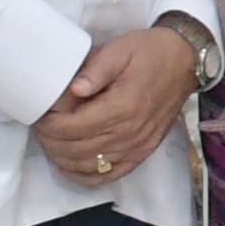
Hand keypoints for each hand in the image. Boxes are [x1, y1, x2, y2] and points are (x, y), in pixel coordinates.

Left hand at [31, 29, 194, 183]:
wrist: (185, 62)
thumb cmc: (151, 53)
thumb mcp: (120, 50)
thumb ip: (95, 69)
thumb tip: (73, 89)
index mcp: (123, 106)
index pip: (74, 127)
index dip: (50, 126)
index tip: (39, 117)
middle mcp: (130, 132)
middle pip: (77, 149)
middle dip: (51, 142)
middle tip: (40, 129)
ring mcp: (138, 145)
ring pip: (91, 166)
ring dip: (64, 159)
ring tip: (51, 144)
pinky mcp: (143, 152)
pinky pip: (111, 174)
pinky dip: (87, 176)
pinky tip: (71, 167)